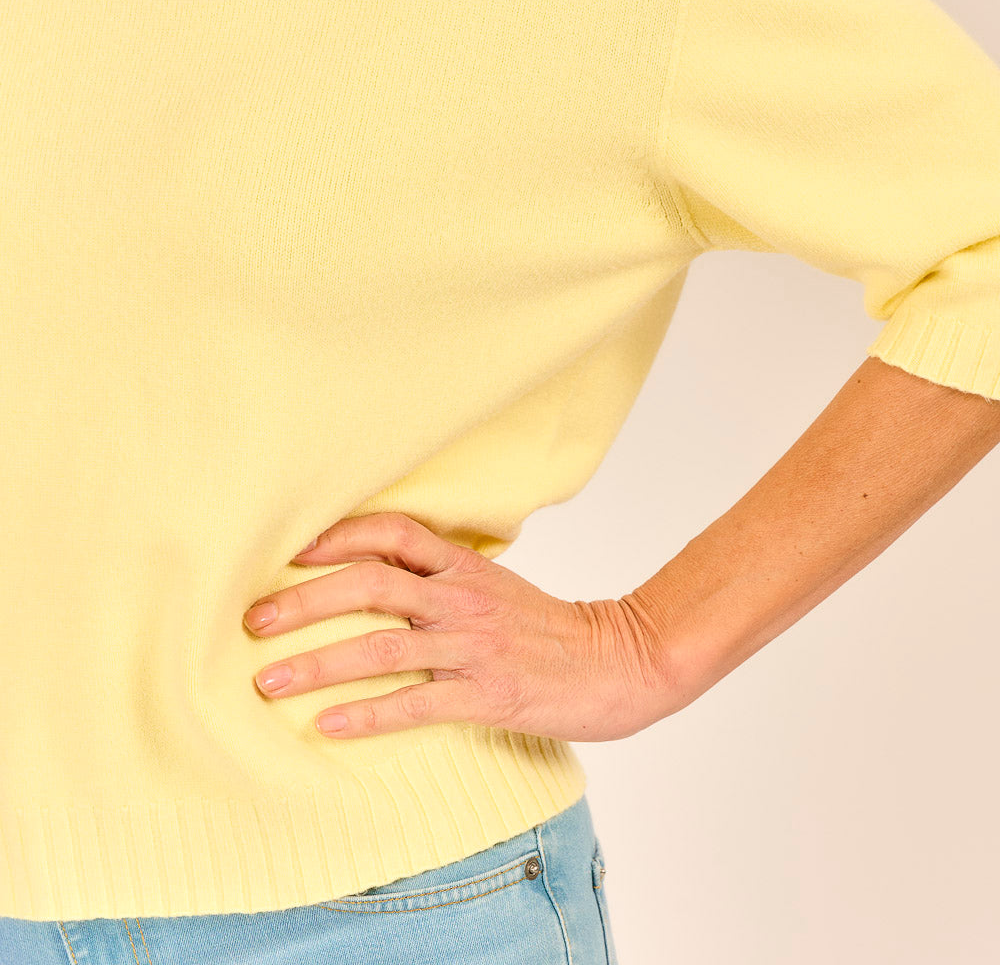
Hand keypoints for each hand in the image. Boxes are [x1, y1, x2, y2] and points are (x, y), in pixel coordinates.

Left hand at [242, 512, 673, 740]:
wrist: (616, 661)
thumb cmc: (545, 625)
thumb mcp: (494, 583)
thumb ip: (440, 575)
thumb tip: (374, 572)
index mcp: (464, 566)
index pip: (392, 533)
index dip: (337, 537)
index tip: (289, 552)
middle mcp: (462, 598)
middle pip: (370, 585)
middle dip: (304, 601)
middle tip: (253, 621)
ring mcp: (473, 646)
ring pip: (381, 646)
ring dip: (317, 664)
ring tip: (267, 682)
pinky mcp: (486, 694)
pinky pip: (415, 703)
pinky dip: (367, 714)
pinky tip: (327, 727)